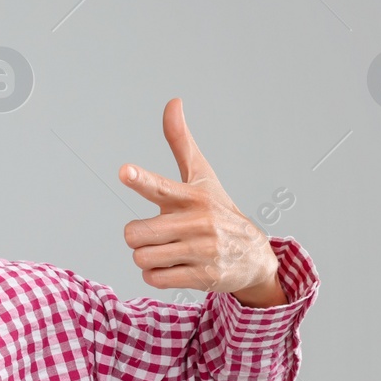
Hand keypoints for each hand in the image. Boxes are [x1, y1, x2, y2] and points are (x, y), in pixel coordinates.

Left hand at [119, 98, 284, 305]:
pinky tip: (176, 267)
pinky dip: (157, 276)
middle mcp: (197, 222)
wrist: (255, 255)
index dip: (141, 178)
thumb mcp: (202, 176)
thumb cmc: (218, 210)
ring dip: (147, 258)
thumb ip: (180, 142)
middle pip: (135, 234)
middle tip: (154, 234)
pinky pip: (155, 279)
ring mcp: (202, 250)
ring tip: (169, 250)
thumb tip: (173, 101)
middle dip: (136, 237)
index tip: (125, 171)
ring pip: (142, 258)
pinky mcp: (203, 276)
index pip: (161, 186)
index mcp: (191, 196)